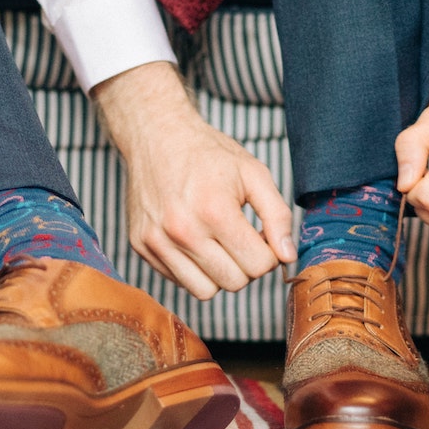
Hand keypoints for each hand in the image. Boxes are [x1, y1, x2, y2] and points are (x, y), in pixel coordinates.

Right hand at [92, 62, 294, 298]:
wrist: (157, 136)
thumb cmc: (209, 154)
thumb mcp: (254, 173)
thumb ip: (277, 216)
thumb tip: (287, 256)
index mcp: (214, 211)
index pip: (258, 265)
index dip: (268, 253)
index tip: (260, 234)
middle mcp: (182, 231)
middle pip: (234, 283)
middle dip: (246, 265)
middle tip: (241, 238)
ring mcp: (157, 241)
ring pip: (205, 292)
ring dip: (220, 273)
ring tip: (219, 243)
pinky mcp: (141, 246)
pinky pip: (179, 281)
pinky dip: (193, 269)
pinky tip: (195, 240)